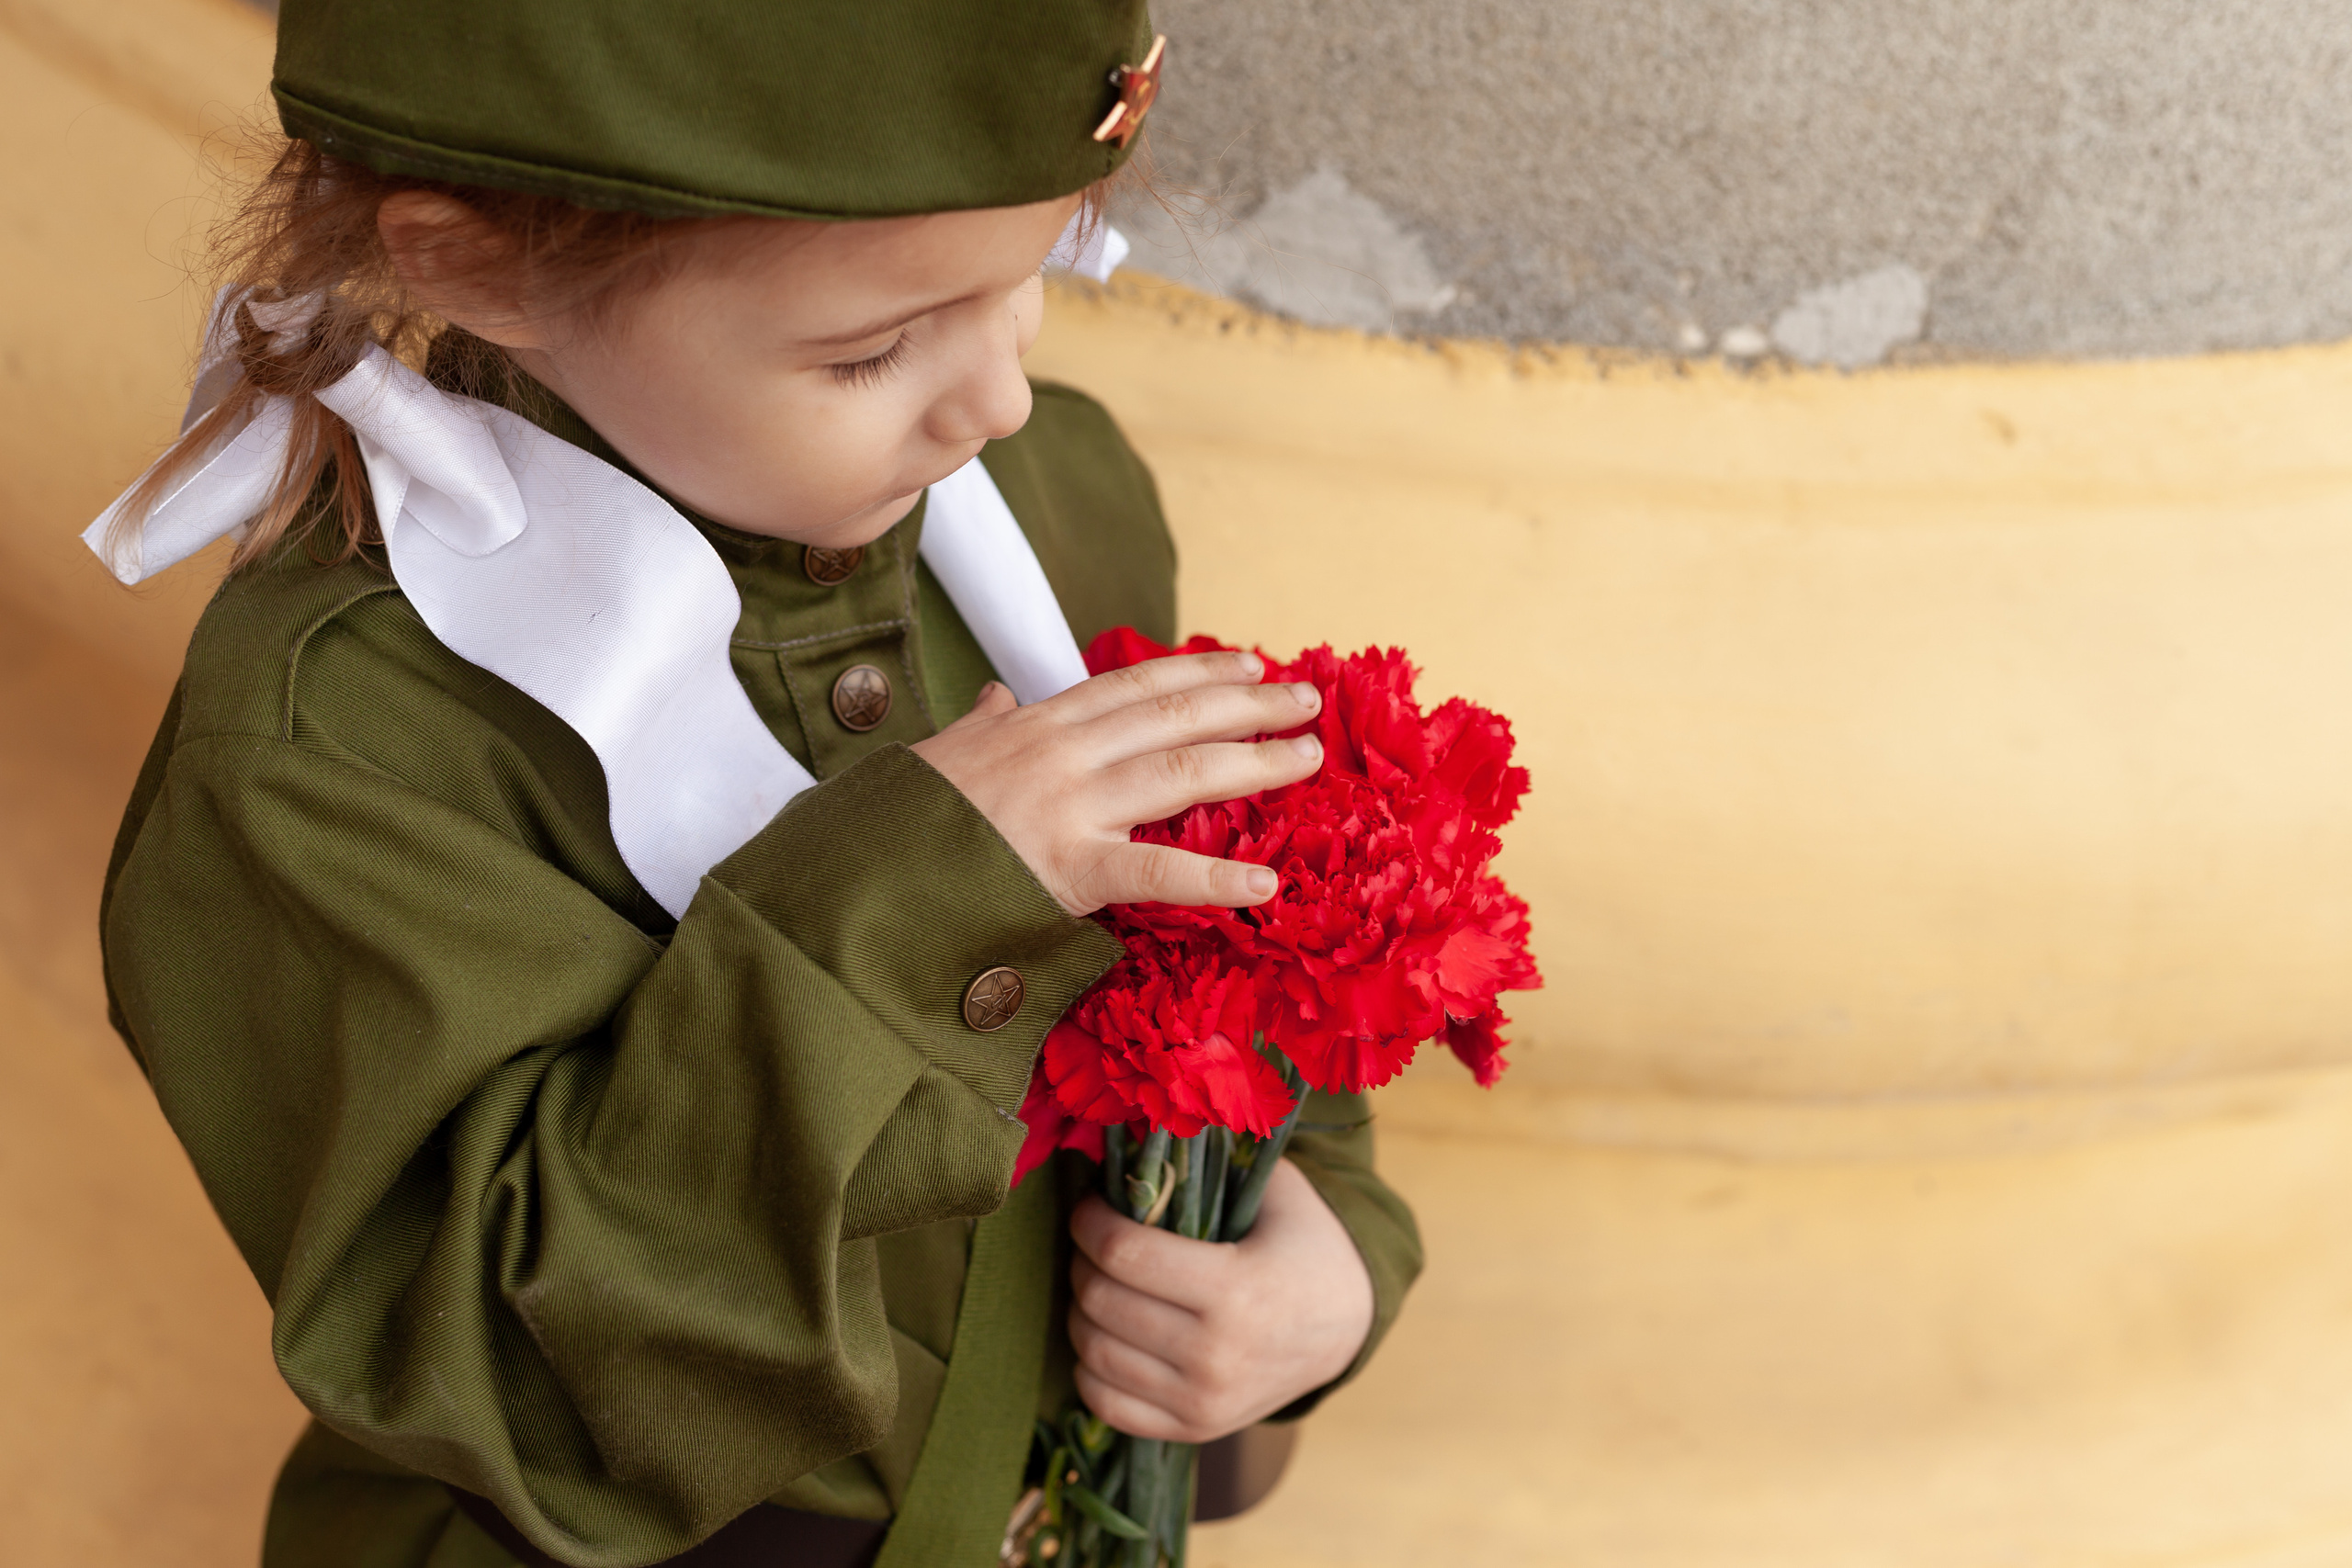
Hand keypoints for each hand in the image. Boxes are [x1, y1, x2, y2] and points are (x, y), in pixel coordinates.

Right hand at [909, 651, 1322, 915]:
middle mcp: (1062, 752)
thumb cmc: (898, 822)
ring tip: (1308, 758)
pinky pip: (1159, 874)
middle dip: (1251, 704)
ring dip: (1256, 761)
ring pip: (1183, 770)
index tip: (1249, 665)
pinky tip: (1266, 883)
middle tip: (1309, 700)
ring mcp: (1069, 807)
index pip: (1134, 685)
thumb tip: (994, 699)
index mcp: (1036, 726)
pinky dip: (1218, 878)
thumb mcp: (940, 757)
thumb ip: (980, 728)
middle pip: (1177, 714)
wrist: (855, 873)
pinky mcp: (1069, 869)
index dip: (1198, 671)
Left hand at [1067, 1160, 1374, 1442]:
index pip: (1124, 1254)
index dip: (1090, 1222)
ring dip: (1081, 1311)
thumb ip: (1215, 1161)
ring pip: (1095, 1353)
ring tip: (1100, 1282)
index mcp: (1237, 1290)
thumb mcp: (1278, 1191)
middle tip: (1094, 1241)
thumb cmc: (1305, 1244)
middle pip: (1101, 1302)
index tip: (1091, 1205)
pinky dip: (1091, 1367)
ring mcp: (1203, 1402)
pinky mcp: (1194, 1429)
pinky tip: (1108, 1334)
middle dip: (1082, 1262)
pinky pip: (1106, 1404)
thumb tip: (1136, 1129)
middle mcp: (1216, 1356)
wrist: (1348, 1326)